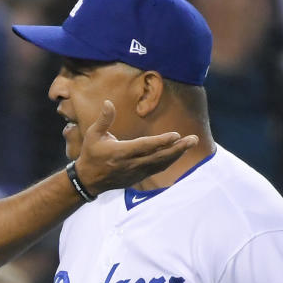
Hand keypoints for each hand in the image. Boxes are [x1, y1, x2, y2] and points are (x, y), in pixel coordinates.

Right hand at [73, 100, 196, 193]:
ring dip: (177, 154)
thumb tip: (108, 102)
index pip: (144, 146)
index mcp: (120, 152)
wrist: (89, 180)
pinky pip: (158, 169)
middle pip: (158, 156)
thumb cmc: (91, 154)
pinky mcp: (138, 177)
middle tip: (193, 139)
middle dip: (178, 148)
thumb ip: (104, 119)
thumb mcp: (92, 135)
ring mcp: (136, 172)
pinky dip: (169, 160)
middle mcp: (130, 164)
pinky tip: (178, 153)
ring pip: (161, 163)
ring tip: (190, 144)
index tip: (176, 135)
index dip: (161, 141)